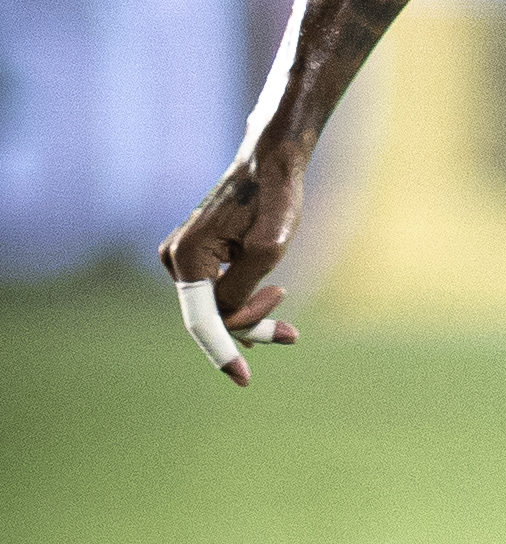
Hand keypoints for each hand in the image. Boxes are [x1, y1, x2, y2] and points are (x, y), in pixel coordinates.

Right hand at [159, 154, 305, 386]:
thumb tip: (226, 320)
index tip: (243, 379)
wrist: (271, 163)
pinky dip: (244, 302)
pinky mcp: (196, 256)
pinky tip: (272, 298)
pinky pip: (216, 294)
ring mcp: (181, 257)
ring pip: (216, 307)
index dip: (223, 353)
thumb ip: (242, 290)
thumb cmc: (275, 199)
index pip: (203, 320)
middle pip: (211, 316)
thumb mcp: (268, 249)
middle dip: (250, 327)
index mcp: (186, 256)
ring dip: (250, 314)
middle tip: (292, 334)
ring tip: (287, 313)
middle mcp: (174, 258)